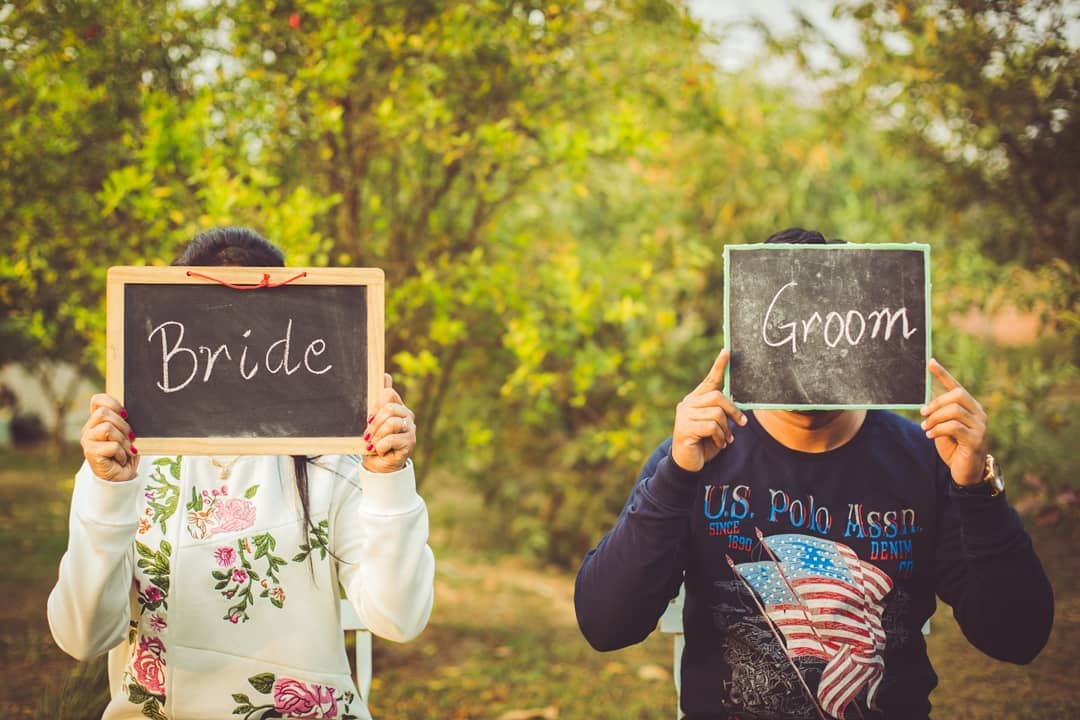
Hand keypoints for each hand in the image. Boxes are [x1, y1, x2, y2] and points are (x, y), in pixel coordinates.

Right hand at [80, 393, 138, 481]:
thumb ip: (123, 421)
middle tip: (130, 438)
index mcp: (97, 421)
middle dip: (123, 425)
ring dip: (123, 440)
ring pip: (107, 428)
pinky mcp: (90, 453)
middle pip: (104, 413)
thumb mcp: (126, 433)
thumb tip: (127, 412)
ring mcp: (88, 441)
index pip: (97, 400)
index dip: (113, 403)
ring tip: (126, 450)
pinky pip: (112, 446)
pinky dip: (122, 453)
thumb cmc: (125, 453)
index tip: (126, 414)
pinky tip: (120, 459)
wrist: (122, 476)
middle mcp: (89, 429)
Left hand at [362, 373, 415, 472]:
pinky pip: (392, 439)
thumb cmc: (373, 441)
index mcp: (397, 406)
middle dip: (374, 423)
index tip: (368, 418)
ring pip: (391, 423)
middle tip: (367, 435)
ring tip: (372, 444)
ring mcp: (410, 428)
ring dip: (377, 436)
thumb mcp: (370, 420)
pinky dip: (381, 446)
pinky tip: (380, 451)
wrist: (377, 465)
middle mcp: (406, 414)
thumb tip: (385, 375)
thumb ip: (377, 400)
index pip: (389, 393)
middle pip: (389, 408)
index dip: (375, 404)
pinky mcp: (410, 442)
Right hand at [672, 350, 747, 471]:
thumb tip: (736, 405)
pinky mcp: (685, 429)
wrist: (687, 464)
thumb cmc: (704, 442)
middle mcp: (687, 404)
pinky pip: (712, 427)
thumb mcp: (715, 425)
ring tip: (726, 439)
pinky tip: (719, 444)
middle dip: (733, 411)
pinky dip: (721, 437)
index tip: (727, 352)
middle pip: (717, 396)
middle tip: (742, 424)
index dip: (719, 367)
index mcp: (695, 400)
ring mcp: (684, 416)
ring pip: (717, 413)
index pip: (709, 381)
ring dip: (727, 429)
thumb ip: (721, 412)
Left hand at [920, 358, 988, 486]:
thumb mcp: (943, 426)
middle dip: (936, 403)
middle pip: (956, 395)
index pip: (956, 386)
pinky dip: (938, 429)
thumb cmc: (953, 446)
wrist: (965, 471)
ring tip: (926, 427)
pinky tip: (930, 434)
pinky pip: (954, 427)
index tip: (930, 362)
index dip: (942, 374)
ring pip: (954, 411)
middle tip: (923, 413)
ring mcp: (981, 426)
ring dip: (935, 418)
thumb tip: (924, 397)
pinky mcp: (977, 440)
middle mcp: (978, 413)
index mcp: (970, 407)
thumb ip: (938, 412)